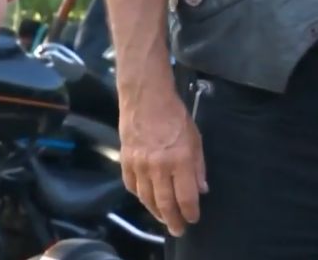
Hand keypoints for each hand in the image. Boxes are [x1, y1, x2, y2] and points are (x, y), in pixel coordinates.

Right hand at [118, 91, 207, 236]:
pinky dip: (139, 195)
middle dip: (172, 220)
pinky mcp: (125, 160)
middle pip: (164, 202)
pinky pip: (131, 185)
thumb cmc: (175, 116)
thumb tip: (201, 189)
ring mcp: (139, 164)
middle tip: (177, 229)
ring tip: (162, 218)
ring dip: (155, 211)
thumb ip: (198, 167)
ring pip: (146, 197)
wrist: (145, 99)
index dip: (190, 212)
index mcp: (180, 160)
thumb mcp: (195, 139)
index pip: (186, 196)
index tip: (193, 218)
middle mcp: (158, 166)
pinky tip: (145, 198)